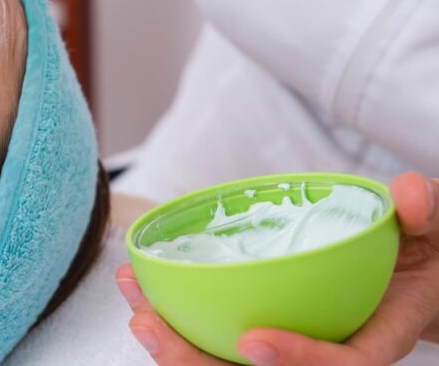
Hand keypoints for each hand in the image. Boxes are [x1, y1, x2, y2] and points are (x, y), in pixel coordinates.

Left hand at [115, 172, 438, 364]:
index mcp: (373, 340)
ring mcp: (291, 344)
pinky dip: (176, 318)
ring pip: (227, 363)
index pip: (341, 365)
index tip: (252, 342)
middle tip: (152, 328)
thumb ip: (424, 214)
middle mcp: (327, 351)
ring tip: (134, 308)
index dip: (298, 360)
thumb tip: (409, 194)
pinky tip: (141, 292)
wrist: (414, 268)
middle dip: (199, 362)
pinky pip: (215, 338)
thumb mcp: (432, 230)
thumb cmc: (420, 251)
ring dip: (174, 342)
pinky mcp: (264, 332)